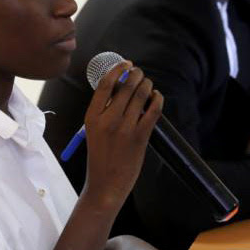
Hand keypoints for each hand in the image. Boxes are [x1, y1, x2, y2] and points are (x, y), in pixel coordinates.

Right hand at [80, 62, 163, 211]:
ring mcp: (125, 128)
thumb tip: (122, 89)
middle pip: (126, 86)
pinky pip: (153, 110)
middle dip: (136, 75)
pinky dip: (157, 99)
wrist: (106, 185)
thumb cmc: (100, 158)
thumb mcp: (94, 132)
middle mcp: (108, 120)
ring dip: (147, 85)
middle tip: (140, 74)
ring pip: (141, 95)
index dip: (118, 69)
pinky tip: (157, 96)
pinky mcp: (140, 136)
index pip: (106, 84)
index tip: (126, 64)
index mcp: (92, 117)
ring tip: (148, 84)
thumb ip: (105, 112)